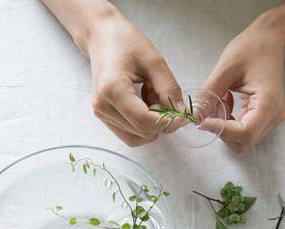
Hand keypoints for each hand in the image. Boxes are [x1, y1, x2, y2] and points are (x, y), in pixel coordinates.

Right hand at [84, 7, 185, 145]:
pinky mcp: (104, 117)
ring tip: (150, 95)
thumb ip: (169, 89)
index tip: (184, 117)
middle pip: (143, 131)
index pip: (144, 122)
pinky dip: (143, 124)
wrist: (102, 37)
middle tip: (160, 93)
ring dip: (152, 122)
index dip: (168, 124)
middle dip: (160, 119)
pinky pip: (131, 134)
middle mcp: (102, 106)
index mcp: (112, 89)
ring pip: (138, 136)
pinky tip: (143, 103)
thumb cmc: (126, 43)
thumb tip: (182, 115)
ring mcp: (101, 114)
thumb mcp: (154, 61)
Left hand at [203, 11, 284, 152]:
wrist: (270, 41)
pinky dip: (229, 122)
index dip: (220, 131)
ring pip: (242, 139)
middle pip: (243, 141)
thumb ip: (209, 94)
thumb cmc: (251, 48)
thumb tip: (194, 115)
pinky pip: (244, 130)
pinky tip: (226, 101)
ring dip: (224, 126)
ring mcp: (271, 118)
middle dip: (220, 130)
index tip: (200, 120)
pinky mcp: (265, 117)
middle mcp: (274, 115)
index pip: (244, 133)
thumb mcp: (226, 69)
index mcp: (269, 103)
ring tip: (220, 100)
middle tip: (209, 108)